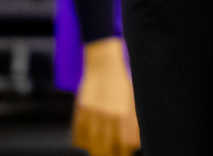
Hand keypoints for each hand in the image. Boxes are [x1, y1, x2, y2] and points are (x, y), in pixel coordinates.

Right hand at [71, 38, 139, 155]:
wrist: (104, 65)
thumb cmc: (120, 83)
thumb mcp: (132, 102)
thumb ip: (132, 124)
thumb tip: (133, 144)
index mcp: (125, 115)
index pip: (125, 145)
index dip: (124, 152)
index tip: (123, 154)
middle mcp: (110, 116)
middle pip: (107, 147)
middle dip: (109, 154)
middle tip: (109, 154)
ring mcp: (94, 114)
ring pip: (92, 143)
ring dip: (95, 150)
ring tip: (97, 151)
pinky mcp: (81, 110)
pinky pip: (78, 133)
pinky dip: (81, 142)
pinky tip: (85, 144)